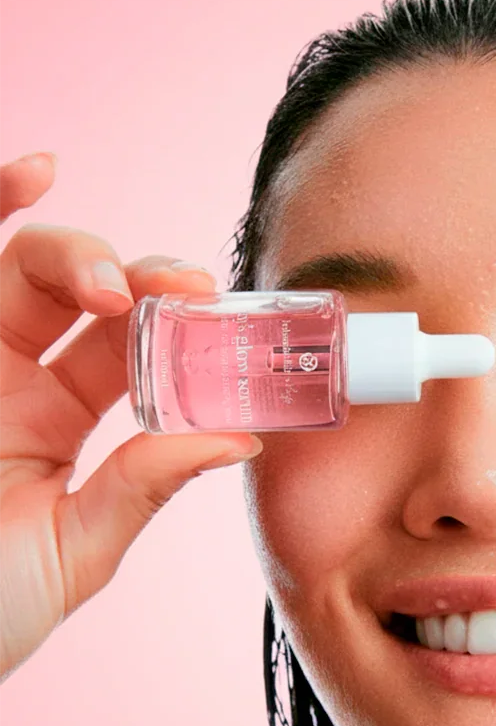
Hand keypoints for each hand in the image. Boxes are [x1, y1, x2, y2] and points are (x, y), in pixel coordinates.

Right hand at [0, 152, 262, 683]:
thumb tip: (242, 437)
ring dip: (73, 253)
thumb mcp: (74, 552)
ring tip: (111, 284)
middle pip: (75, 293)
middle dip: (131, 278)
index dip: (170, 322)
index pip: (123, 348)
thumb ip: (142, 487)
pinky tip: (29, 173)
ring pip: (15, 270)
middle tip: (177, 292)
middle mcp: (5, 379)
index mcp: (54, 422)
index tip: (215, 311)